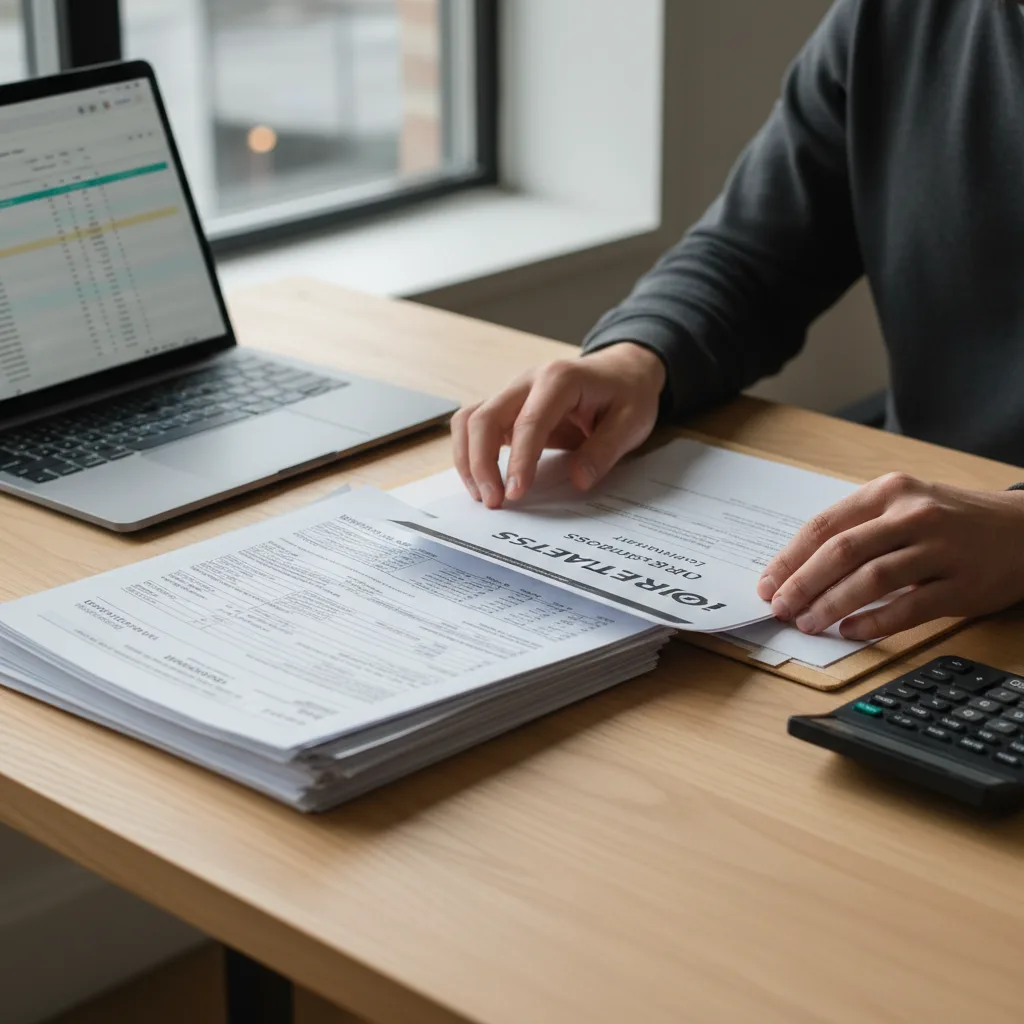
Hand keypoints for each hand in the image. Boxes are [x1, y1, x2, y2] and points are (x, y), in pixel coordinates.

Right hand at [451, 343, 665, 507]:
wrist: (622, 371)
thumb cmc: (626, 394)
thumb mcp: (632, 423)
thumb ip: (604, 451)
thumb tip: (578, 480)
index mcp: (560, 379)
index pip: (529, 421)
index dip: (519, 460)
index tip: (516, 493)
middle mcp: (527, 381)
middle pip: (484, 417)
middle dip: (481, 463)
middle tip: (494, 502)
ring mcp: (513, 393)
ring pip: (470, 420)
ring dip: (468, 459)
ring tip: (483, 495)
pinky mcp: (507, 408)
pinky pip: (475, 427)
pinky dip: (470, 453)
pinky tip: (483, 480)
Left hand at [756, 473, 1023, 639]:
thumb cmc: (953, 521)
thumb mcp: (904, 506)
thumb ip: (858, 528)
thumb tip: (800, 569)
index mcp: (889, 492)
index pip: (824, 526)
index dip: (789, 558)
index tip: (767, 583)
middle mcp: (912, 515)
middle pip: (841, 552)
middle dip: (802, 584)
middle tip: (779, 608)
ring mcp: (939, 549)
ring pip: (870, 579)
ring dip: (831, 605)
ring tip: (807, 623)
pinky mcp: (962, 583)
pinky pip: (909, 607)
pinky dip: (874, 622)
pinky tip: (851, 631)